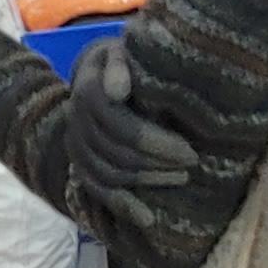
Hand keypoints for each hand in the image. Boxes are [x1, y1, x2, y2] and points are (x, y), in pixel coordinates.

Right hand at [65, 36, 195, 203]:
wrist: (99, 72)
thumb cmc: (122, 61)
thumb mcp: (121, 50)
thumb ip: (120, 64)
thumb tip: (117, 91)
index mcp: (87, 91)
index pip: (120, 126)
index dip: (156, 143)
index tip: (189, 152)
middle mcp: (76, 119)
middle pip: (117, 153)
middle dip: (158, 163)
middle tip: (191, 163)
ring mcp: (76, 143)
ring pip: (109, 173)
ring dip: (147, 181)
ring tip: (180, 177)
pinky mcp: (79, 162)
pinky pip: (96, 189)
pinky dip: (121, 206)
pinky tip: (147, 218)